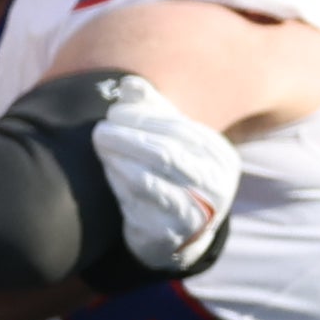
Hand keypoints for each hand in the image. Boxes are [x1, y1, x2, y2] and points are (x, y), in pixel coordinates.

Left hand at [93, 75, 243, 277]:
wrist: (177, 234)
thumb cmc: (170, 177)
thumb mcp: (168, 142)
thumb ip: (152, 112)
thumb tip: (129, 85)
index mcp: (219, 157)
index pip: (181, 129)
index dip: (143, 117)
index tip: (114, 112)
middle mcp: (216, 185)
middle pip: (167, 152)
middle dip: (128, 137)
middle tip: (100, 130)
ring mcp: (198, 211)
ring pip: (153, 176)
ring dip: (120, 157)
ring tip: (101, 146)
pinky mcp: (173, 232)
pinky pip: (141, 201)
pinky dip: (121, 180)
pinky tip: (110, 170)